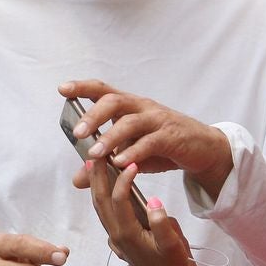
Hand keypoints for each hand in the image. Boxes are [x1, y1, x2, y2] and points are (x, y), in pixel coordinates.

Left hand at [59, 80, 233, 197]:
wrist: (202, 149)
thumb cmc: (164, 146)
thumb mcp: (131, 154)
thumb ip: (105, 165)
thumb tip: (78, 179)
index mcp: (129, 107)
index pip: (103, 91)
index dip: (83, 87)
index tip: (63, 89)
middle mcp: (142, 108)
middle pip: (114, 101)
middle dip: (94, 115)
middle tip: (78, 132)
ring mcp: (157, 120)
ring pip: (131, 121)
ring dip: (111, 137)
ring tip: (96, 153)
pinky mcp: (171, 136)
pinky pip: (151, 141)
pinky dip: (135, 151)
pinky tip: (122, 162)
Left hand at [89, 158, 203, 265]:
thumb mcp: (173, 245)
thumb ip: (162, 223)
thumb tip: (153, 200)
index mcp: (127, 234)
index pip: (118, 200)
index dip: (123, 179)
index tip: (131, 163)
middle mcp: (116, 235)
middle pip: (100, 201)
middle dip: (96, 176)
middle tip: (95, 153)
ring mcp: (116, 239)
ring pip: (100, 207)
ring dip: (96, 185)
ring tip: (95, 164)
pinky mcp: (121, 240)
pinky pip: (107, 214)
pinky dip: (103, 196)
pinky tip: (107, 186)